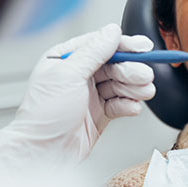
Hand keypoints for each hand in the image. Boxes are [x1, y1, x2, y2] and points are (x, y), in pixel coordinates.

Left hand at [0, 24, 155, 171]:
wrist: (43, 153)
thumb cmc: (43, 116)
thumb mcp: (68, 75)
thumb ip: (93, 52)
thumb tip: (111, 32)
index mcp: (66, 59)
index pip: (100, 45)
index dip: (123, 45)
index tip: (143, 47)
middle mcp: (79, 75)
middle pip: (114, 65)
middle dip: (131, 70)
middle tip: (144, 75)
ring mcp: (90, 94)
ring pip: (120, 84)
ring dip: (134, 87)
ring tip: (144, 92)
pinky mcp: (99, 113)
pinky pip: (120, 103)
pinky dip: (129, 105)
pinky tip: (133, 107)